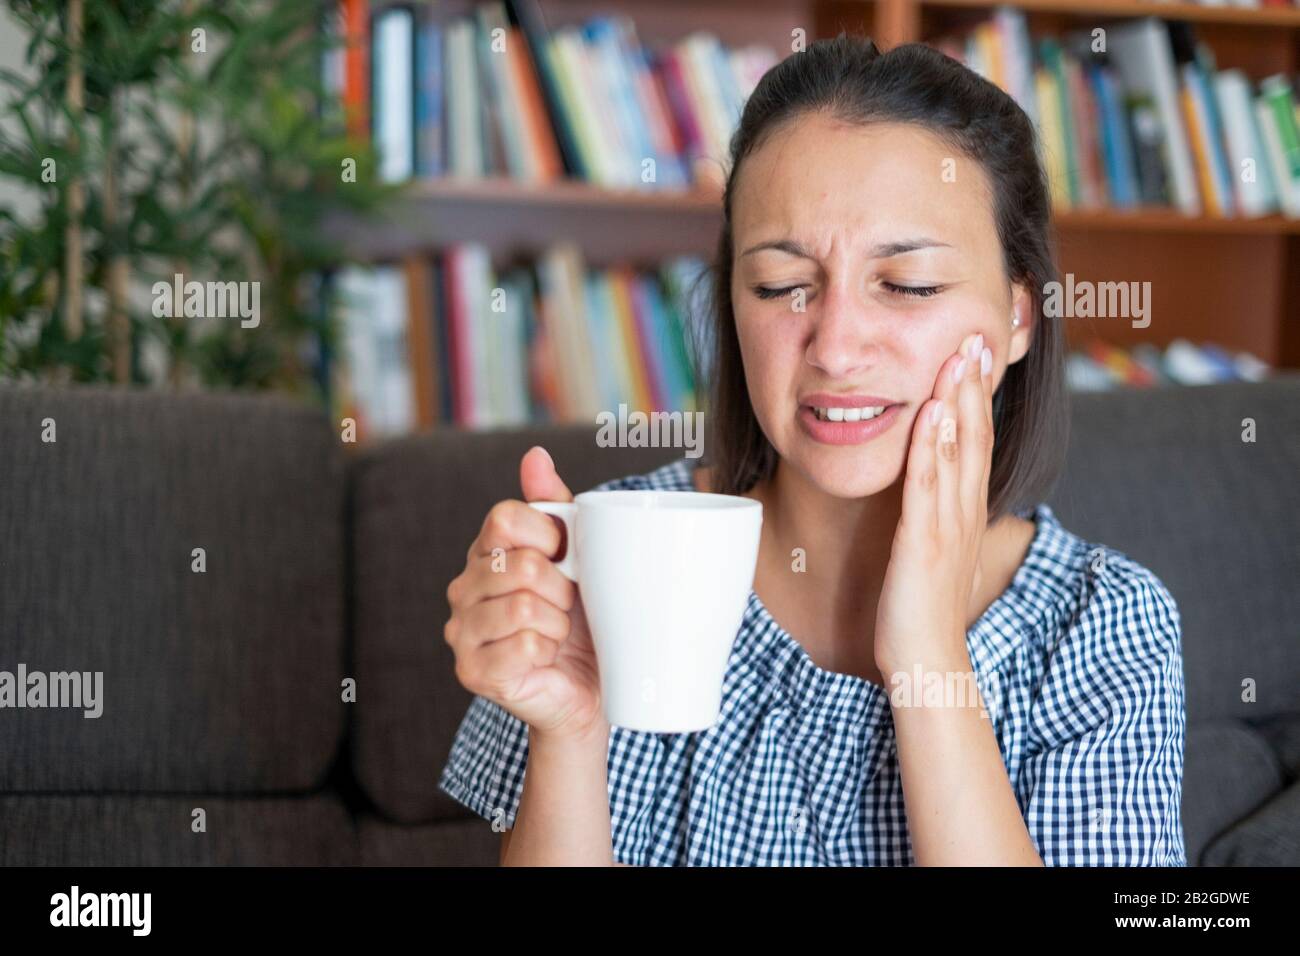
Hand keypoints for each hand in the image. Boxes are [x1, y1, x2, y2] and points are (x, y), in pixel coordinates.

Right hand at [444, 446, 606, 743]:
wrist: (588, 689)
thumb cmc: (583, 620)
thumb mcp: (577, 555)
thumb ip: (554, 505)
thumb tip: (536, 455)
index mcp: (485, 553)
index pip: (505, 517)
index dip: (548, 536)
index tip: (566, 559)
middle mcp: (462, 588)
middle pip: (523, 565)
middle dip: (563, 589)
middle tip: (567, 608)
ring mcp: (461, 631)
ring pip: (523, 606)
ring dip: (558, 623)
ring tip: (557, 634)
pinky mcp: (472, 671)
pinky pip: (522, 645)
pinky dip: (548, 651)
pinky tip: (545, 659)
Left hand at [874, 332, 993, 678]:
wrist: (927, 658)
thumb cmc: (922, 606)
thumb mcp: (935, 549)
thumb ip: (936, 513)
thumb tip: (931, 482)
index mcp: (965, 510)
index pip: (978, 442)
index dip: (979, 396)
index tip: (978, 353)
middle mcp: (963, 511)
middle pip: (974, 437)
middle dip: (974, 385)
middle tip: (976, 336)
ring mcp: (946, 525)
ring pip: (956, 453)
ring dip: (958, 402)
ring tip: (958, 357)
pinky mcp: (923, 542)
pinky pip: (927, 488)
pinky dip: (931, 449)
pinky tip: (931, 415)